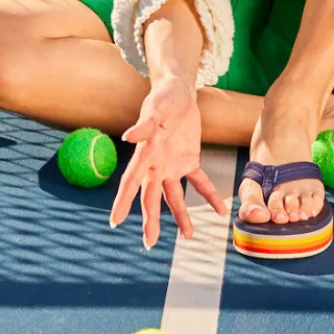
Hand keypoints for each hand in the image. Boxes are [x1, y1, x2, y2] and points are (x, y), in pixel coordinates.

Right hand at [110, 74, 229, 248]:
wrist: (180, 91)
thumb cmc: (164, 96)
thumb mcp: (157, 108)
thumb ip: (145, 124)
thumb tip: (128, 137)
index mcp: (145, 153)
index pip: (130, 181)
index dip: (122, 201)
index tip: (114, 221)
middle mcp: (155, 164)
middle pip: (151, 196)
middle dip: (150, 220)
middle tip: (149, 243)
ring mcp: (172, 165)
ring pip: (174, 196)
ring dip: (180, 216)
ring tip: (188, 236)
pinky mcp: (189, 161)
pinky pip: (199, 182)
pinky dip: (209, 196)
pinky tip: (219, 210)